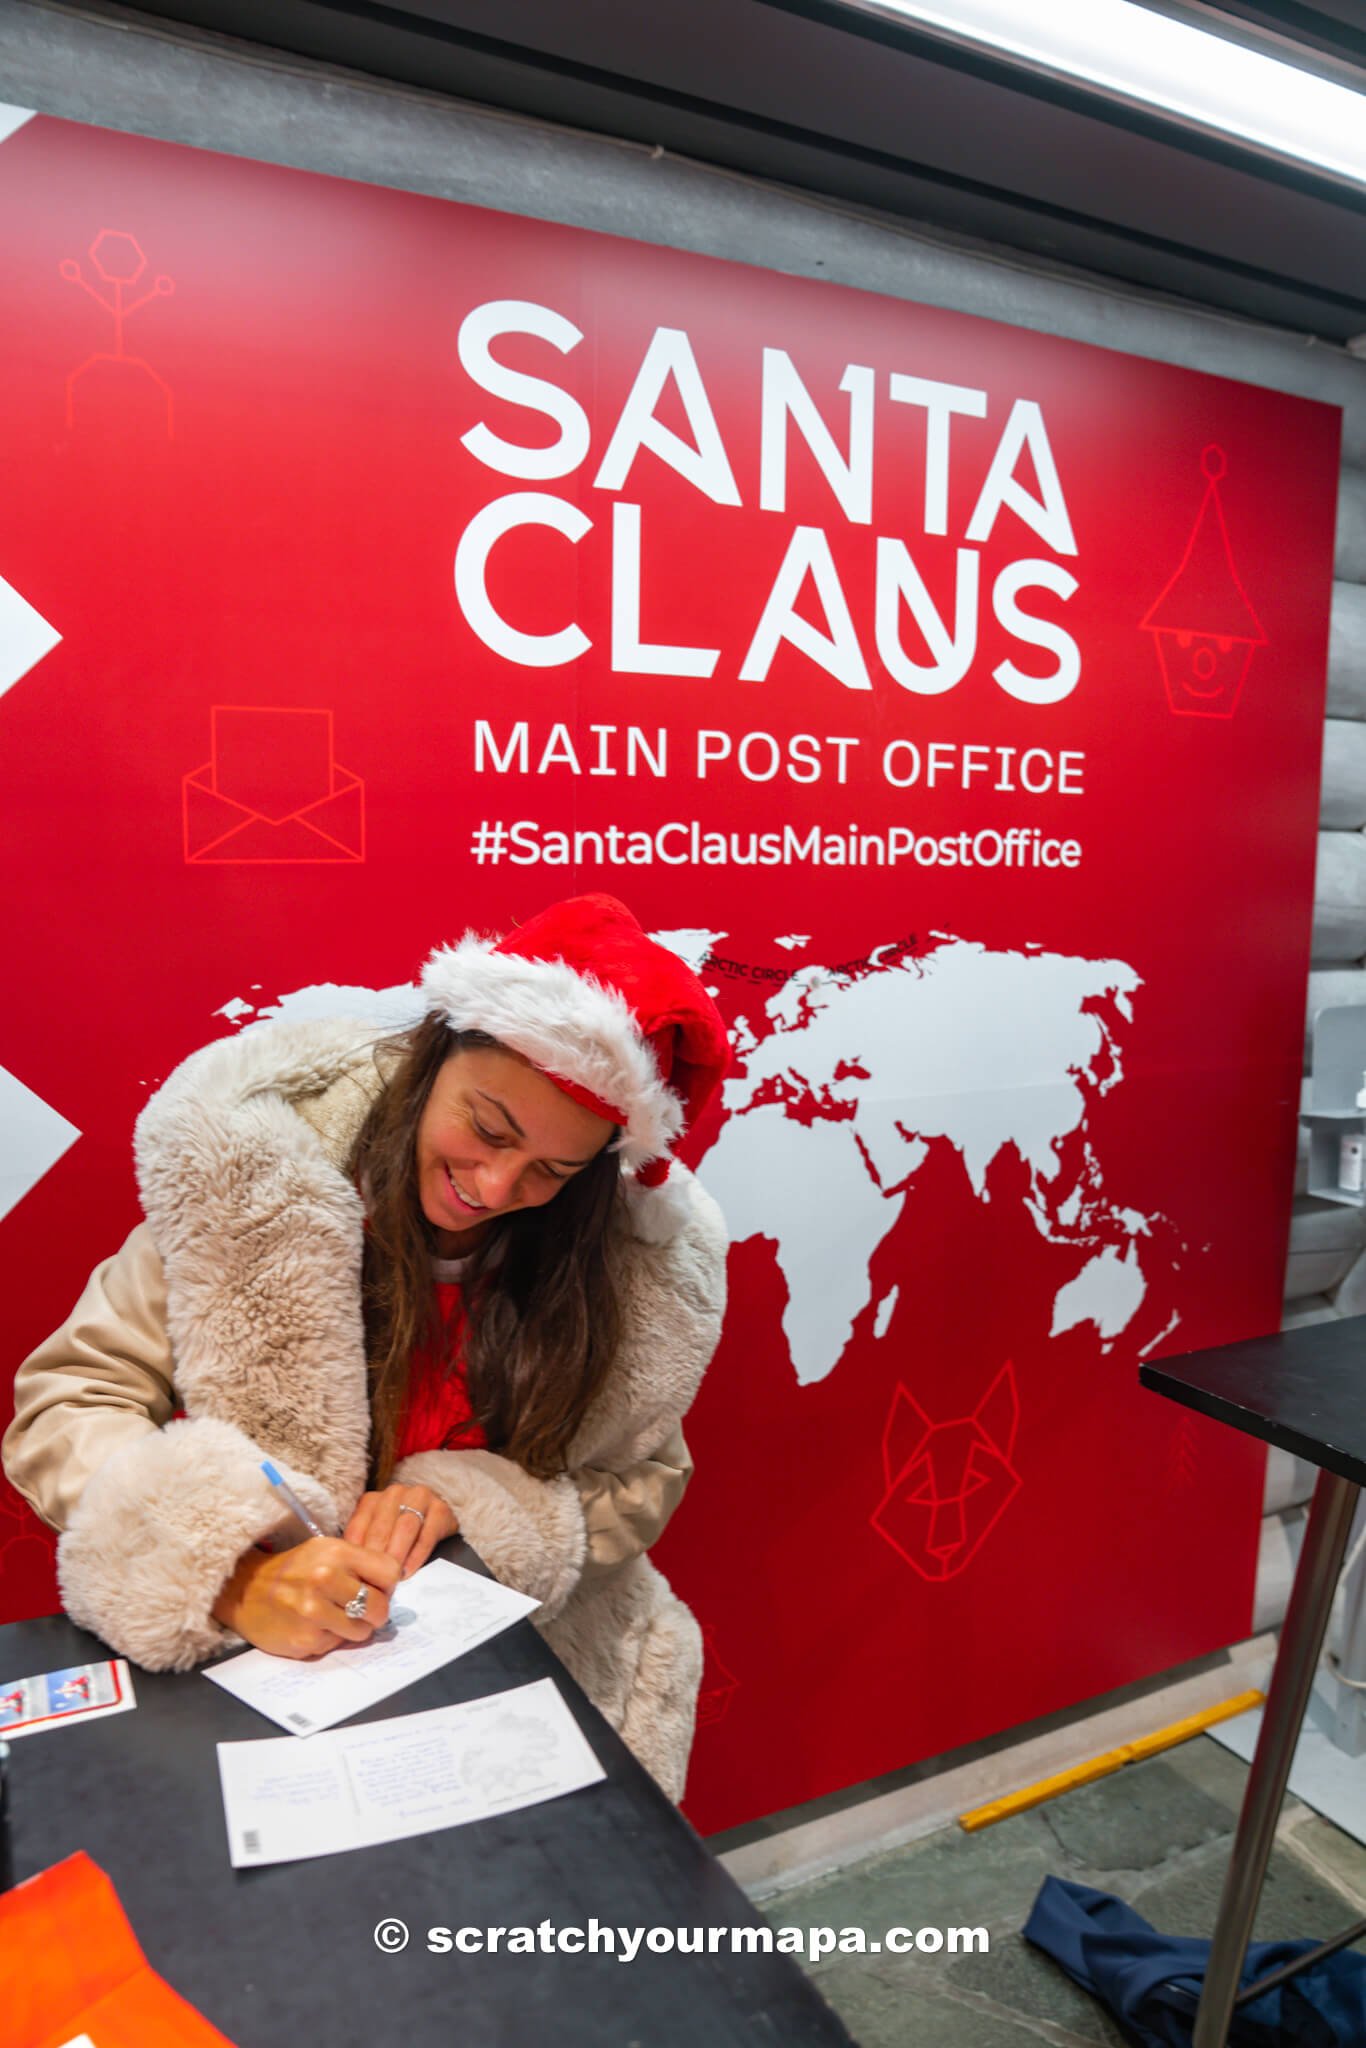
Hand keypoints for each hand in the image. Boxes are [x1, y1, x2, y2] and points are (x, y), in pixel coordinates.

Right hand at [211, 1537, 399, 1658]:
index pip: (390, 1572)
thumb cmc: (292, 1571)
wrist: (244, 1591)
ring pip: (363, 1631)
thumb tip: (391, 1589)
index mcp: (336, 1552)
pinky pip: (338, 1644)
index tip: (376, 1588)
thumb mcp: (325, 1551)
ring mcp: (314, 1611)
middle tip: (361, 1609)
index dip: (386, 1585)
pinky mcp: (306, 1639)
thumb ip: (359, 1564)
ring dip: (355, 1629)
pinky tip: (315, 1626)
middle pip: (380, 1606)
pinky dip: (331, 1638)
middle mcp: (325, 1578)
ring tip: (335, 1617)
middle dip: (375, 1612)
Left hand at [344, 1484, 457, 1578]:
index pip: (358, 1527)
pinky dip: (417, 1555)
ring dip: (396, 1555)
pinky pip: (427, 1535)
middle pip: (381, 1528)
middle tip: (372, 1582)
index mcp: (372, 1500)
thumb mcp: (377, 1536)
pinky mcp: (440, 1509)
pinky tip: (409, 1571)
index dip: (355, 1555)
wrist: (436, 1518)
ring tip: (391, 1578)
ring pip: (405, 1527)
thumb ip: (363, 1548)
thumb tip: (349, 1574)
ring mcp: (419, 1498)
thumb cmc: (399, 1533)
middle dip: (376, 1558)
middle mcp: (394, 1494)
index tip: (354, 1578)